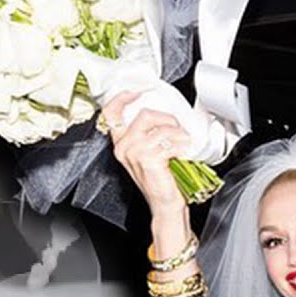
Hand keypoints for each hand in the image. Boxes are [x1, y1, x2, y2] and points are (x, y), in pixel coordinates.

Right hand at [103, 92, 190, 216]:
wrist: (165, 204)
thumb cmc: (160, 180)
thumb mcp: (149, 152)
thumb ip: (148, 133)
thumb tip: (163, 114)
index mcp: (121, 143)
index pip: (111, 113)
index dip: (122, 98)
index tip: (136, 92)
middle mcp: (124, 147)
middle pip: (144, 115)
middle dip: (167, 118)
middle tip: (177, 129)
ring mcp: (135, 153)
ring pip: (161, 129)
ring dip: (178, 134)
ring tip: (184, 144)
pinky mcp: (148, 159)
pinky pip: (169, 142)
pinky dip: (181, 145)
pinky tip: (184, 152)